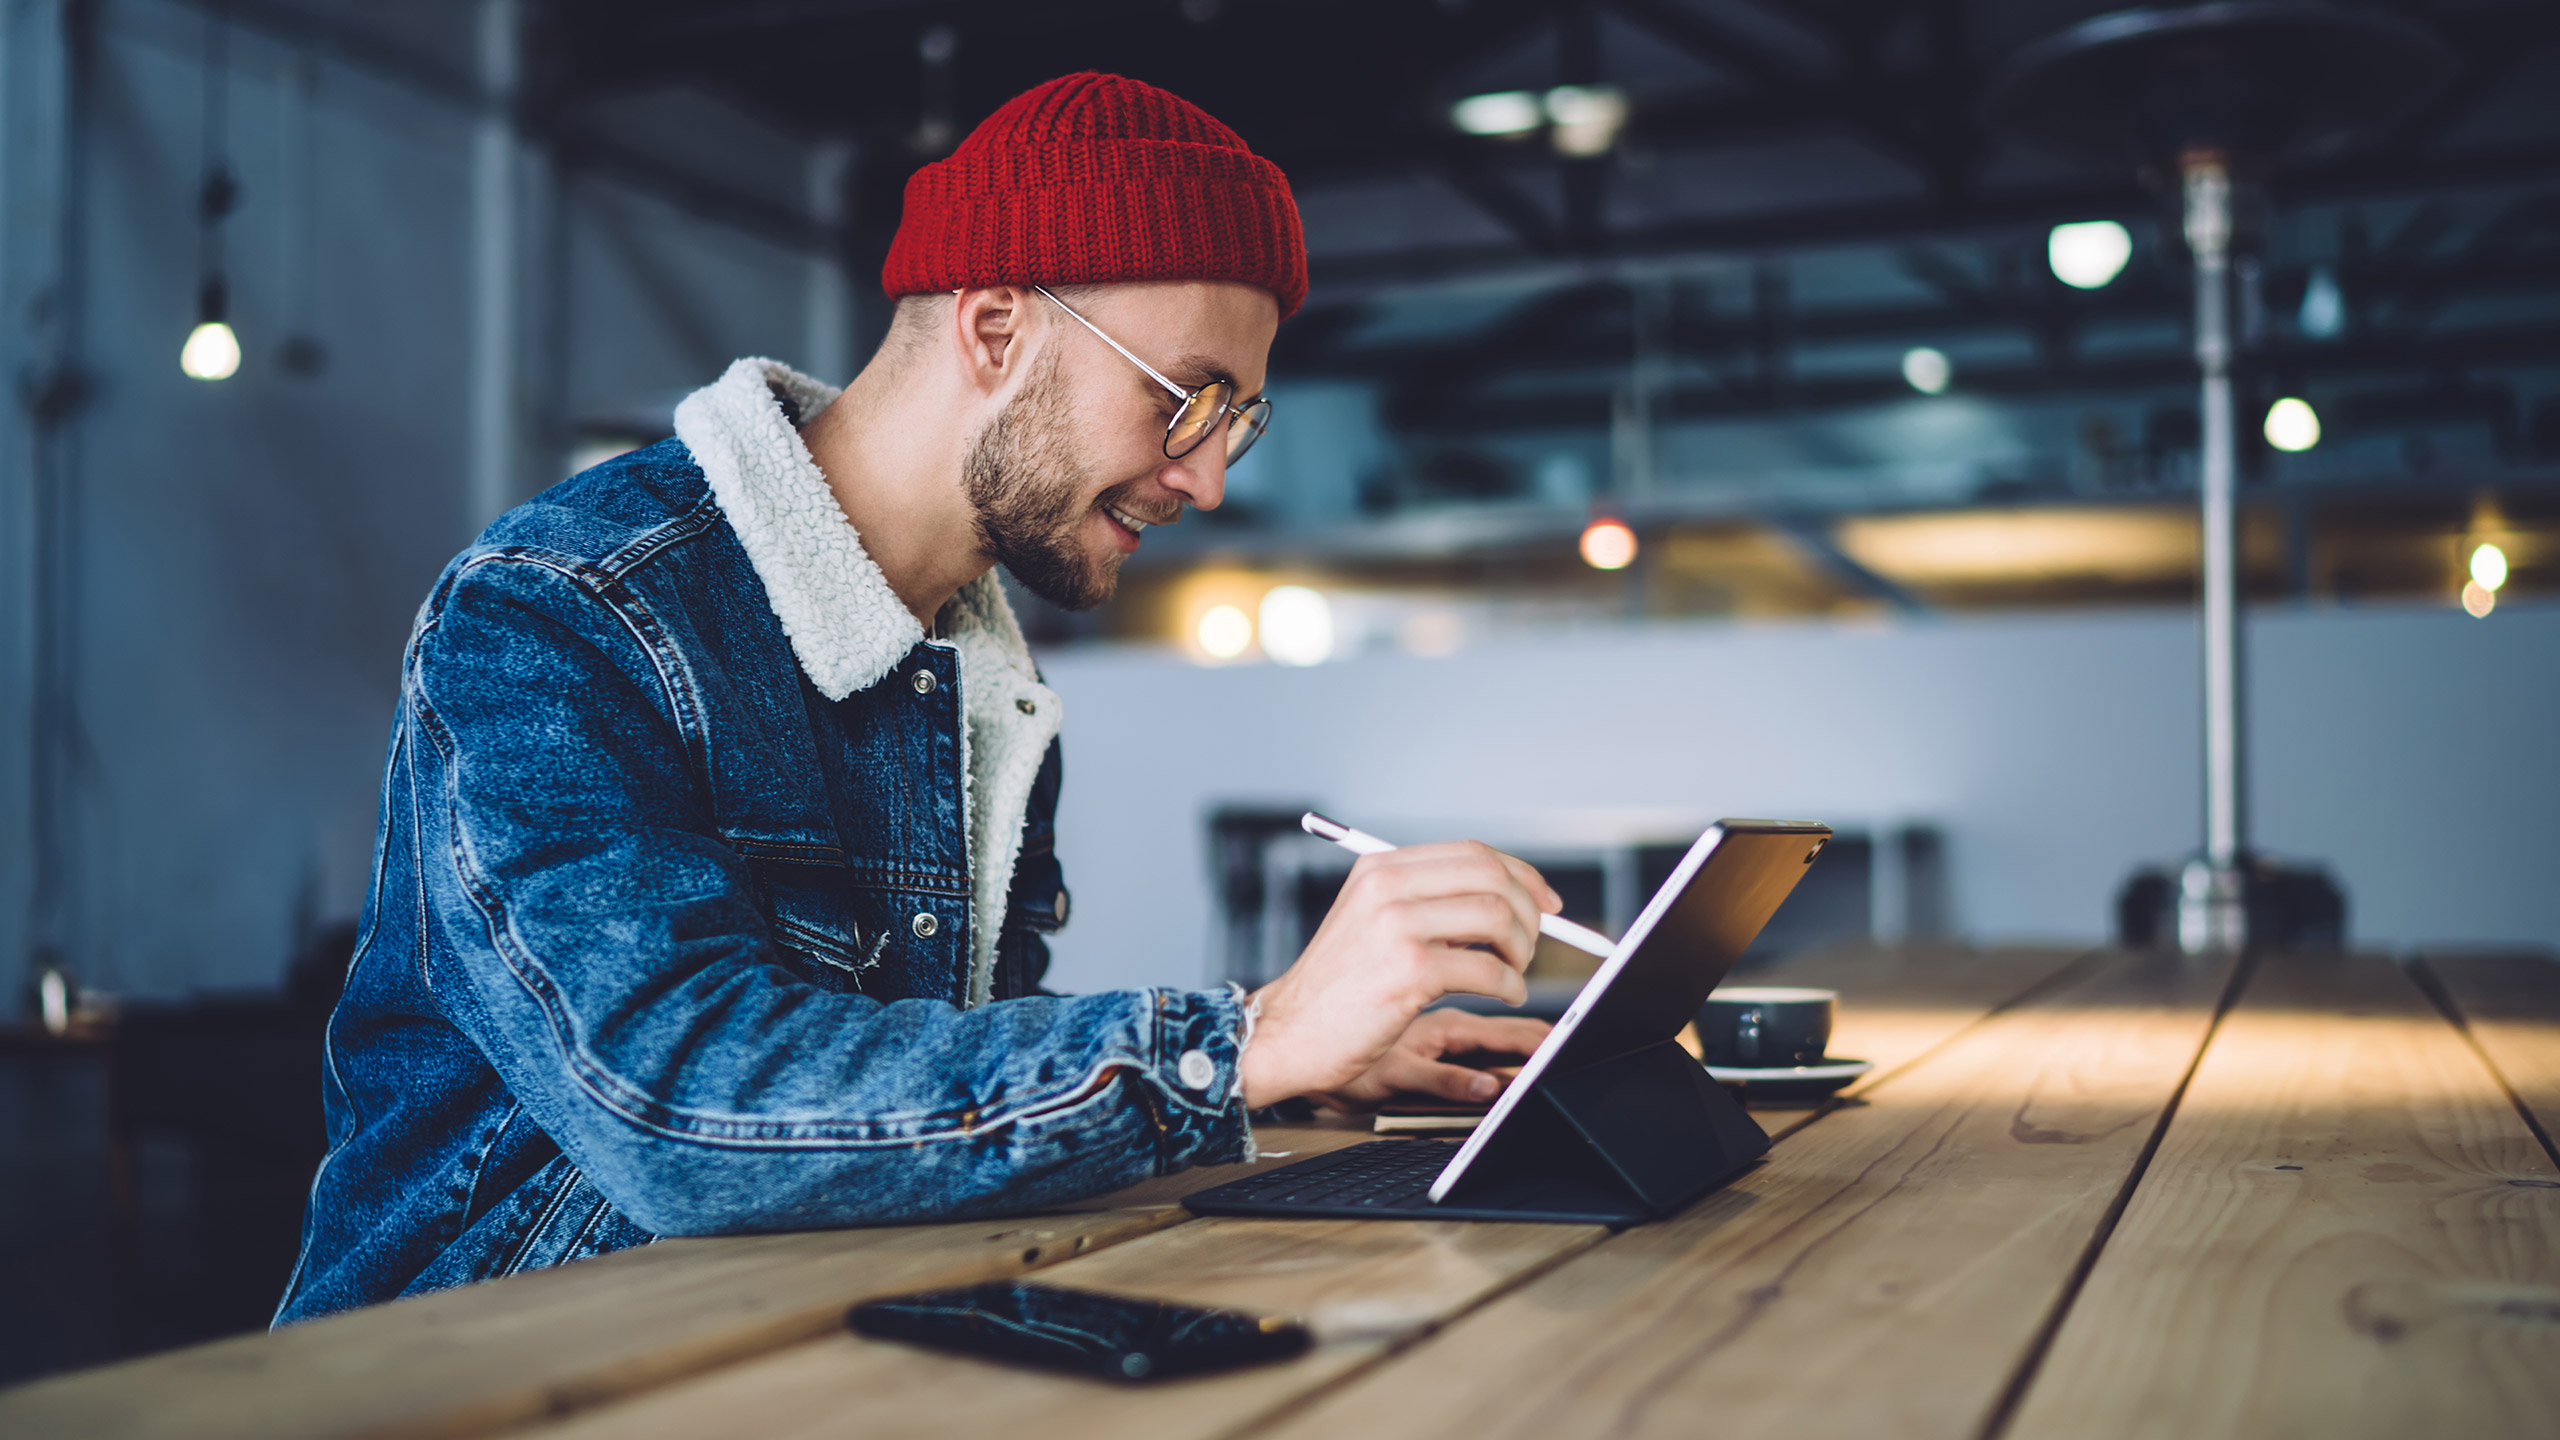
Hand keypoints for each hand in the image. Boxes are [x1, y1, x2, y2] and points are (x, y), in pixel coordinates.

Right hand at [1237, 841, 1560, 1109]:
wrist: (1288, 1034)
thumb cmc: (1334, 990)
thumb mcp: (1369, 923)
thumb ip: (1425, 903)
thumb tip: (1506, 900)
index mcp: (1380, 869)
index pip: (1473, 853)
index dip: (1521, 875)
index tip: (1545, 903)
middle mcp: (1388, 887)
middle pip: (1492, 876)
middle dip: (1528, 912)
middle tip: (1531, 945)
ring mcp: (1398, 926)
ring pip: (1498, 916)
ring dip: (1522, 949)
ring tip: (1514, 974)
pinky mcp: (1411, 970)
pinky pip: (1489, 969)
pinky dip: (1511, 985)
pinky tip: (1505, 995)